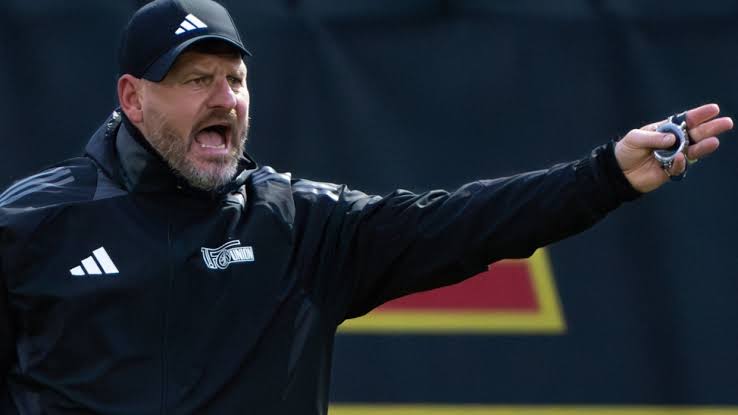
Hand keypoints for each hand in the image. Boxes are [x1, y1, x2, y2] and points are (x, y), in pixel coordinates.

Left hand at [615, 103, 732, 192]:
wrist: (619, 172)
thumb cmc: (626, 150)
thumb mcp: (635, 138)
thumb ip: (654, 138)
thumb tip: (673, 139)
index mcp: (666, 129)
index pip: (685, 120)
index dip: (699, 115)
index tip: (714, 109)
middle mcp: (673, 142)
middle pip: (696, 134)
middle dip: (711, 128)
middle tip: (726, 123)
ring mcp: (674, 156)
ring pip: (693, 151)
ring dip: (703, 147)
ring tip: (714, 142)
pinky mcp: (670, 170)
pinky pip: (681, 166)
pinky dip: (681, 162)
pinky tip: (680, 158)